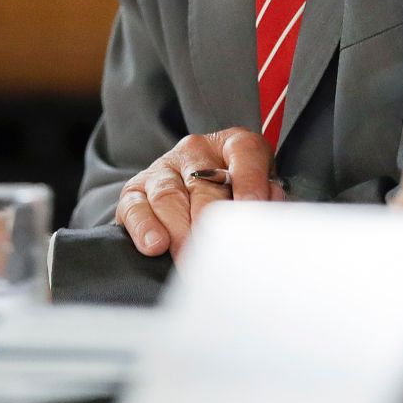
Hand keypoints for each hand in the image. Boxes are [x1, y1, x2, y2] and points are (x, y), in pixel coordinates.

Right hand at [115, 128, 283, 259]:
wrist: (199, 188)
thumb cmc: (236, 192)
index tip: (252, 209)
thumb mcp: (261, 187)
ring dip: (180, 232)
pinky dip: (145, 228)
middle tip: (218, 251)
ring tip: (190, 258)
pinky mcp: (135, 190)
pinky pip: (135, 207)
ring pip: (169, 196)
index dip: (250, 181)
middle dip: (211, 222)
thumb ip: (268, 197)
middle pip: (204, 184)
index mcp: (234, 143)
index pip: (245, 153)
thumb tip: (267, 213)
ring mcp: (164, 168)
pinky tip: (156, 246)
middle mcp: (196, 151)